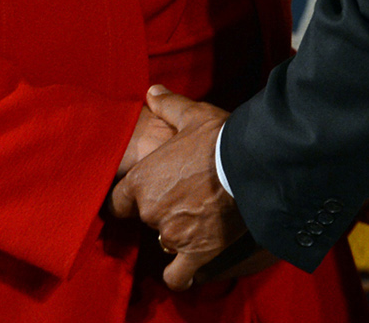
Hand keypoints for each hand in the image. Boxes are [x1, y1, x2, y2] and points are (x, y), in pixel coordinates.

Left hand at [109, 85, 242, 289]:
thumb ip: (168, 106)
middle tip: (181, 199)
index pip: (118, 201)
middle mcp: (151, 210)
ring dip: (175, 234)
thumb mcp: (192, 115)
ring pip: (163, 241)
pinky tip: (185, 269)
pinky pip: (178, 275)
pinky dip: (179, 275)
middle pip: (145, 219)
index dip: (128, 200)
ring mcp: (172, 233)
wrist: (250, 164)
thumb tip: (153, 91)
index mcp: (142, 180)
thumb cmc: (219, 138)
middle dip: (160, 211)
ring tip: (193, 222)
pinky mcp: (196, 252)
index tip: (139, 198)